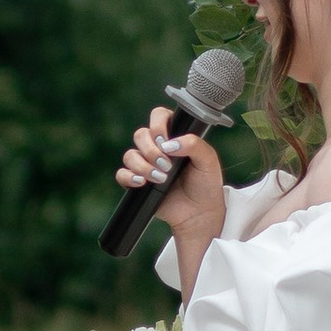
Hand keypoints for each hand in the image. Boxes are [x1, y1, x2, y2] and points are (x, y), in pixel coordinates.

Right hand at [116, 113, 223, 247]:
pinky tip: (142, 183)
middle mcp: (158, 148)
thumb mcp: (208, 160)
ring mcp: (146, 164)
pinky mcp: (137, 182)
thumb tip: (169, 144)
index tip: (165, 141)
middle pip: (140, 135)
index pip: (159, 116)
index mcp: (175, 136)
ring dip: (143, 166)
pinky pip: (122, 174)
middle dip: (150, 150)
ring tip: (160, 179)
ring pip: (130, 155)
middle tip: (166, 165)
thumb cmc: (206, 184)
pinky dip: (129, 177)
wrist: (200, 213)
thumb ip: (193, 144)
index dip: (157, 125)